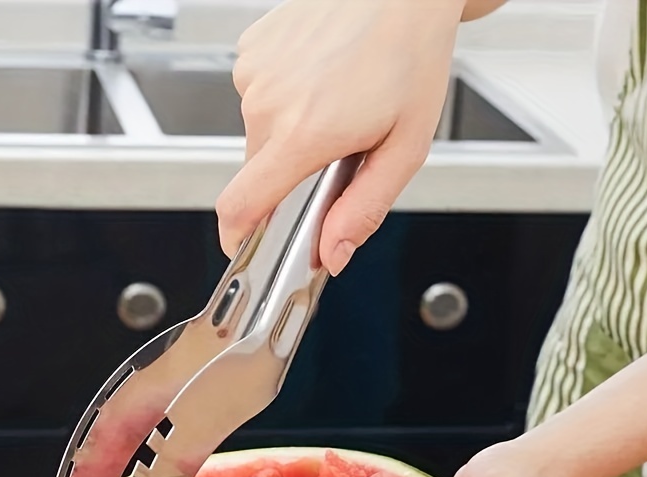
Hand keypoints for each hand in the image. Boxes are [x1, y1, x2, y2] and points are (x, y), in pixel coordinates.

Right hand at [215, 0, 466, 275]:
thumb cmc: (409, 54)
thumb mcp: (404, 147)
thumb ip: (364, 209)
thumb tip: (332, 254)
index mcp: (303, 134)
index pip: (240, 206)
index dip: (237, 236)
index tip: (244, 246)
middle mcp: (267, 103)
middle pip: (257, 173)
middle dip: (288, 176)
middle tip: (334, 151)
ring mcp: (254, 73)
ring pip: (258, 135)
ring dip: (289, 135)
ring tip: (332, 104)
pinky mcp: (250, 50)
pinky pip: (258, 97)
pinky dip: (284, 100)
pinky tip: (318, 79)